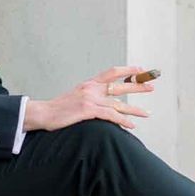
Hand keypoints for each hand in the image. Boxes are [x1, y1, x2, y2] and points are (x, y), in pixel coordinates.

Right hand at [23, 65, 154, 131]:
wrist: (43, 113)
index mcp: (89, 83)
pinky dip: (122, 120)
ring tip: (147, 114)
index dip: (127, 70)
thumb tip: (105, 102)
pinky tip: (131, 125)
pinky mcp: (87, 110)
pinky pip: (110, 115)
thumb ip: (91, 96)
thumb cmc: (59, 109)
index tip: (140, 70)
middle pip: (119, 86)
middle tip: (151, 86)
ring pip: (118, 104)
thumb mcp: (76, 96)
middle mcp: (91, 88)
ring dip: (135, 109)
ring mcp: (89, 99)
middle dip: (138, 86)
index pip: (112, 72)